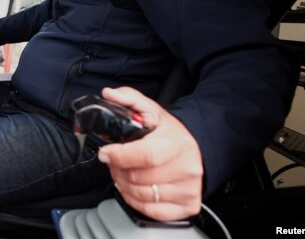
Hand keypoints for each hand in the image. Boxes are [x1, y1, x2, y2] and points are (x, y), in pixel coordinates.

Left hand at [97, 87, 202, 220]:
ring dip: (123, 185)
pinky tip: (134, 187)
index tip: (106, 152)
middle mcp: (187, 168)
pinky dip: (135, 201)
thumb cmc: (170, 132)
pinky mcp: (187, 205)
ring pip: (141, 195)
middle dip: (117, 169)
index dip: (119, 155)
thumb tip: (109, 93)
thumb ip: (128, 98)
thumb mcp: (151, 110)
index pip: (145, 155)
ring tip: (123, 172)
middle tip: (114, 161)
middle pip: (138, 177)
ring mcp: (188, 189)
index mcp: (177, 142)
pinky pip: (151, 211)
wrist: (198, 150)